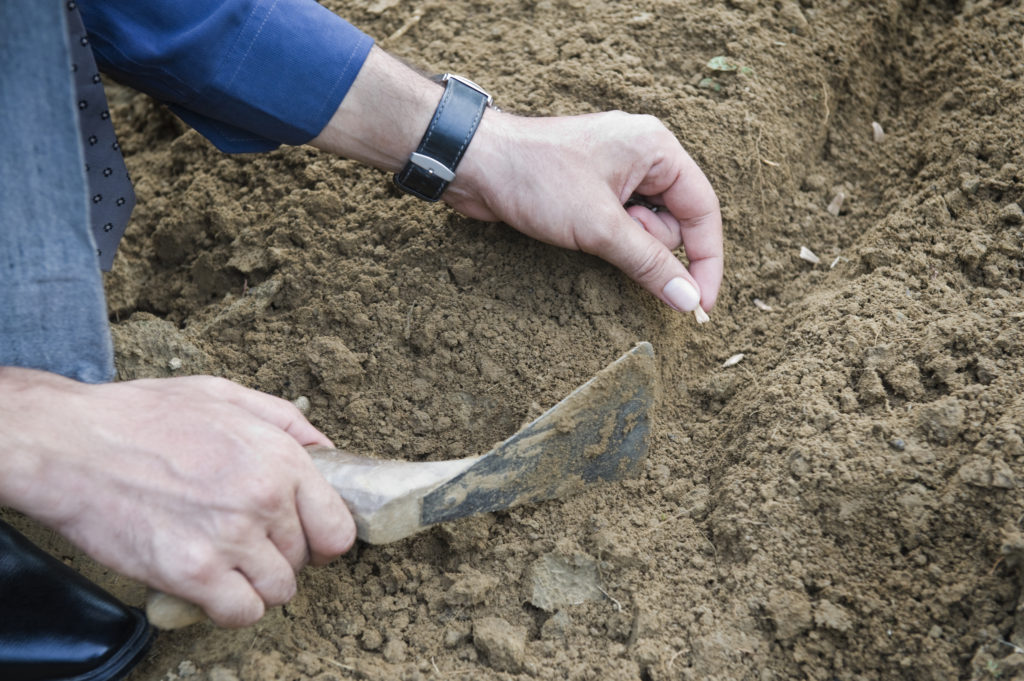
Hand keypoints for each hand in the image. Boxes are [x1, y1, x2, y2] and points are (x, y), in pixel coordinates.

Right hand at [0, 369, 355, 626]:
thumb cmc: (144, 417)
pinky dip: (232, 608)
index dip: (323, 537)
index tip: (304, 537)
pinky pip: (242, 613)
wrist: (71, 445)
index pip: (338, 528)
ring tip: (228, 563)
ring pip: (279, 591)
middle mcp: (264, 500)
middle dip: (280, 555)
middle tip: (247, 541)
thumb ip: (285, 421)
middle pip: (304, 560)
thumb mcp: (224, 395)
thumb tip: (327, 452)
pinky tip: (211, 586)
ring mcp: (230, 539)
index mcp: (280, 458)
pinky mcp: (192, 573)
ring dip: (257, 584)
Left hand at [446, 111, 722, 312]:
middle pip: (675, 221)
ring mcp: (618, 170)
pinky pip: (619, 224)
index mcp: (657, 148)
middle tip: (606, 233)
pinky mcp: (594, 187)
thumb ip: (649, 264)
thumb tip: (688, 300)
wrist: (475, 164)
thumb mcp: (601, 227)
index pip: (703, 209)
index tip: (700, 305)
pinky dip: (607, 236)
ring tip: (584, 225)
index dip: (706, 261)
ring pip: (646, 227)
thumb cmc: (537, 179)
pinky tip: (577, 228)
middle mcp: (643, 154)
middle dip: (645, 241)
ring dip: (621, 240)